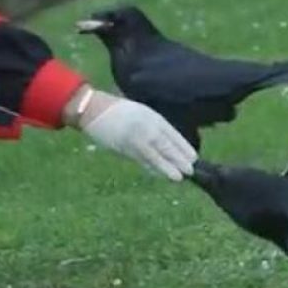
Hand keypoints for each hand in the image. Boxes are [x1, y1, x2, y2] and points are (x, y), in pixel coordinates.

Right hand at [70, 88, 196, 180]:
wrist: (94, 109)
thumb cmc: (118, 110)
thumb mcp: (140, 112)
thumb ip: (153, 126)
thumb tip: (166, 143)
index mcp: (151, 117)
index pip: (172, 134)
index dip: (183, 146)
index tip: (193, 157)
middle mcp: (146, 127)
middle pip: (166, 145)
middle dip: (179, 159)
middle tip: (190, 170)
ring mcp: (135, 138)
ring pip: (155, 155)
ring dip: (167, 167)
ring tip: (178, 177)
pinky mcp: (124, 148)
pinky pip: (141, 160)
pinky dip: (151, 168)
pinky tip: (159, 174)